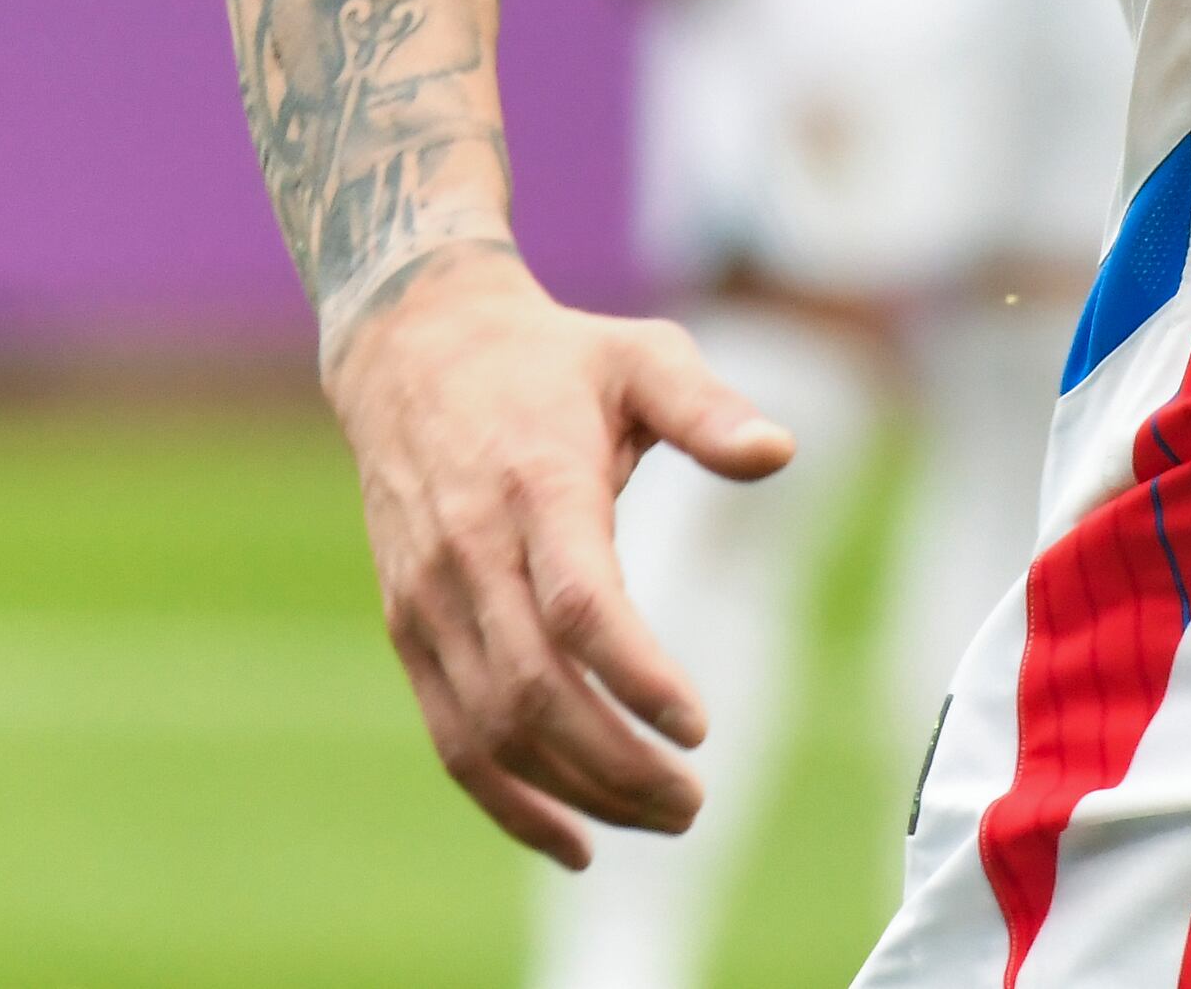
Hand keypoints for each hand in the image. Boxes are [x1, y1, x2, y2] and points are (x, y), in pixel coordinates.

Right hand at [325, 248, 797, 864]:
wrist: (413, 350)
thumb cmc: (553, 358)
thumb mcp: (640, 355)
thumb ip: (709, 407)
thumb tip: (781, 451)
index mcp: (537, 486)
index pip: (579, 604)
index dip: (635, 675)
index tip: (699, 727)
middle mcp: (471, 554)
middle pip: (536, 688)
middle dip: (617, 763)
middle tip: (695, 802)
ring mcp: (430, 600)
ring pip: (492, 729)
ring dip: (574, 792)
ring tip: (661, 817)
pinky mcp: (410, 628)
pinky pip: (451, 736)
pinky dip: (506, 800)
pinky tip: (572, 840)